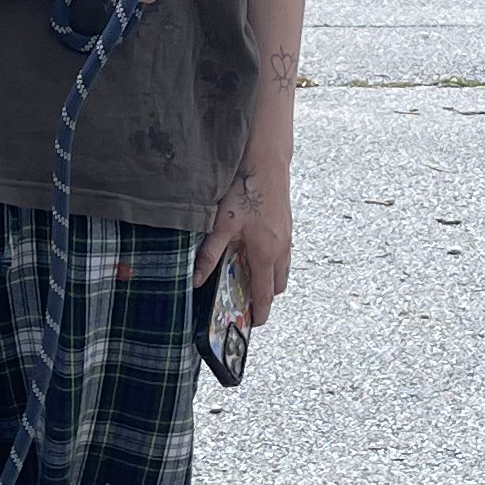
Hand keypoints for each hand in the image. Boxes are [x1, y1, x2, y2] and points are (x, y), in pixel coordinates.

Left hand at [197, 155, 292, 324]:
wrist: (266, 160)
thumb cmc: (244, 190)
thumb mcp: (221, 225)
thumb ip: (209, 255)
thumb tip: (196, 280)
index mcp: (266, 253)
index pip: (265, 294)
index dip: (259, 313)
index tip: (252, 324)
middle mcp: (282, 248)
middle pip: (277, 285)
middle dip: (264, 296)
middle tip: (244, 299)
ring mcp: (287, 236)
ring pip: (282, 269)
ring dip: (269, 277)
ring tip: (247, 275)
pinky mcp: (286, 224)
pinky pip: (283, 253)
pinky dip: (271, 260)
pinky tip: (253, 249)